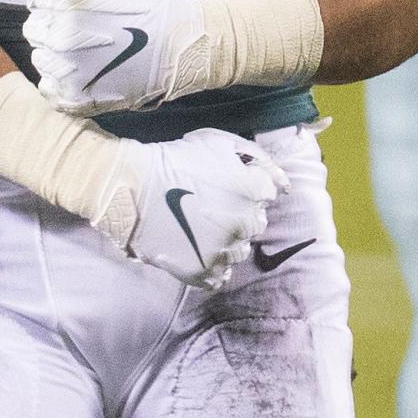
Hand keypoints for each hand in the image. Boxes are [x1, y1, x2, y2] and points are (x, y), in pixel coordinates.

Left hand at [25, 0, 205, 114]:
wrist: (168, 46)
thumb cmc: (136, 5)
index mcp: (65, 3)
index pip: (36, 1)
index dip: (52, 2)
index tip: (68, 8)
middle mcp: (60, 37)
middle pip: (33, 30)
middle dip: (49, 26)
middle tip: (75, 29)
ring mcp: (65, 71)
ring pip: (39, 59)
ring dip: (54, 54)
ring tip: (81, 51)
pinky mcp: (72, 97)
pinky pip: (47, 87)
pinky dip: (58, 81)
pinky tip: (78, 71)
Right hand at [95, 127, 288, 289]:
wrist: (134, 187)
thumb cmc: (176, 157)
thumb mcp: (219, 141)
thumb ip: (256, 157)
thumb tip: (282, 182)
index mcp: (251, 191)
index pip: (269, 192)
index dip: (250, 186)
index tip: (233, 184)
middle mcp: (244, 224)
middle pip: (256, 224)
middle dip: (242, 214)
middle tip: (215, 205)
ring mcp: (224, 251)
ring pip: (240, 251)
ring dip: (229, 240)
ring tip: (205, 227)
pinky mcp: (203, 271)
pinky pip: (220, 276)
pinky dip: (213, 265)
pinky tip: (198, 249)